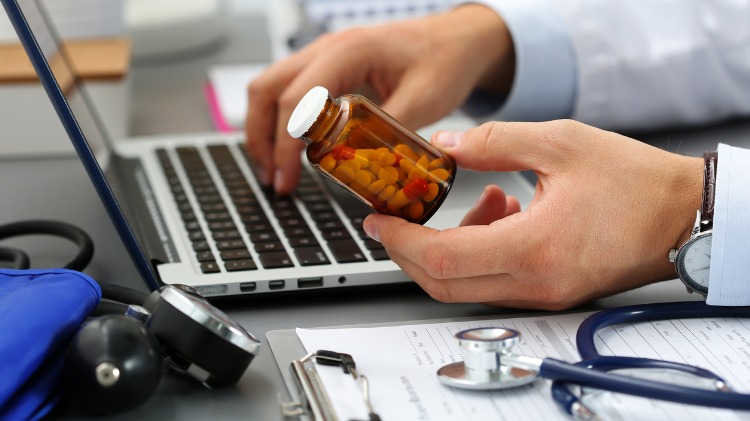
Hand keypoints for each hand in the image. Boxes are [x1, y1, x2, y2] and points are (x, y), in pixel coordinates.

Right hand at [245, 4, 513, 192]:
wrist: (458, 39)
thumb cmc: (445, 60)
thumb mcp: (423, 101)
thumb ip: (388, 133)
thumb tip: (360, 170)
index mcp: (349, 51)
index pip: (296, 99)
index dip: (284, 144)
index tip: (288, 178)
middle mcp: (327, 48)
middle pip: (266, 89)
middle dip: (261, 139)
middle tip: (274, 179)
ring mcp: (324, 55)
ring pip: (269, 87)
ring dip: (264, 129)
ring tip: (276, 170)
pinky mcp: (329, 68)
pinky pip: (289, 90)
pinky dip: (280, 120)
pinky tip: (292, 149)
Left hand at [363, 120, 703, 309]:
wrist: (683, 217)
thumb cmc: (636, 183)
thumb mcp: (560, 144)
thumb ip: (493, 142)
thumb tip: (446, 145)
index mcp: (533, 249)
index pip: (442, 259)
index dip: (401, 241)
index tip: (379, 220)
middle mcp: (535, 282)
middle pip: (443, 282)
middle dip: (409, 250)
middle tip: (397, 217)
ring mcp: (543, 293)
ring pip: (466, 284)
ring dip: (451, 245)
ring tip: (481, 199)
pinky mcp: (550, 290)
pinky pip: (495, 280)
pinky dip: (480, 249)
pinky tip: (501, 212)